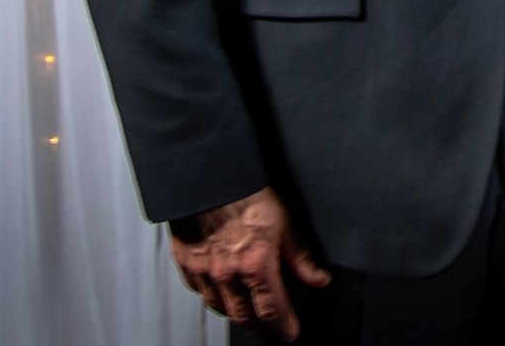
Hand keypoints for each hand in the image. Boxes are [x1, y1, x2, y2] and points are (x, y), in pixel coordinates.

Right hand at [168, 187, 329, 338]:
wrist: (208, 174)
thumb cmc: (246, 193)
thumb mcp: (284, 222)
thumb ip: (301, 257)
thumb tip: (318, 279)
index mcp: (255, 265)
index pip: (272, 311)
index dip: (283, 327)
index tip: (290, 334)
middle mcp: (227, 273)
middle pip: (245, 317)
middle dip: (261, 329)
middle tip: (271, 333)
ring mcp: (203, 270)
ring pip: (220, 307)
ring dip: (237, 315)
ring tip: (249, 316)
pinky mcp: (186, 262)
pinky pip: (199, 291)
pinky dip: (213, 296)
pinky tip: (221, 293)